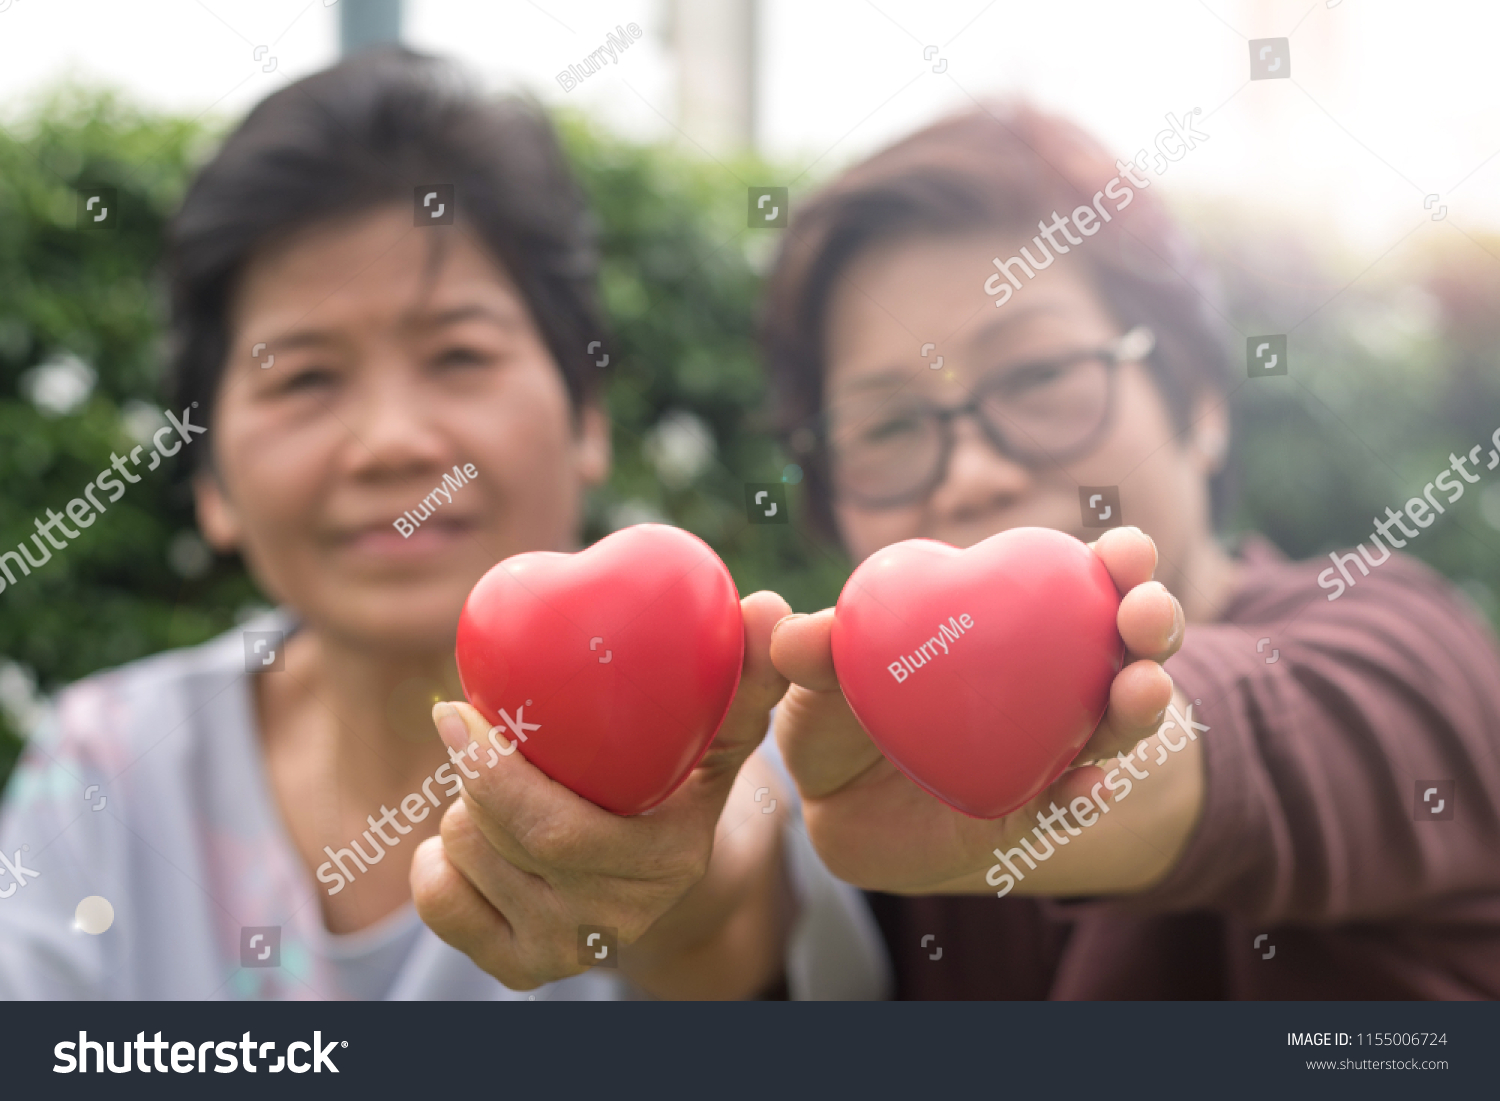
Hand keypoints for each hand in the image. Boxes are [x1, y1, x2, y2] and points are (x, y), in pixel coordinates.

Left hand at [411, 591, 793, 996]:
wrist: (660, 882)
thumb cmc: (680, 786)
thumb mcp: (719, 741)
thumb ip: (745, 679)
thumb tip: (767, 607)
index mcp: (669, 863)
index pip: (557, 833)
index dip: (493, 771)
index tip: (458, 709)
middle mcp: (618, 919)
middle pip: (500, 837)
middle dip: (475, 773)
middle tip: (480, 729)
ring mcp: (566, 951)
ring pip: (465, 856)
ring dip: (461, 809)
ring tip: (501, 788)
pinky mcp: (518, 969)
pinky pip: (439, 900)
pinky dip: (437, 862)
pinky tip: (474, 840)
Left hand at [770, 526, 1201, 896]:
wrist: (840, 813)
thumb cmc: (841, 720)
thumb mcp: (816, 683)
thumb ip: (810, 654)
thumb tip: (790, 629)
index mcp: (1009, 628)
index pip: (1076, 583)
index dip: (1114, 564)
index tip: (1127, 548)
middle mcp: (1047, 682)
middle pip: (1123, 645)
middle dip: (1151, 622)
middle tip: (1146, 613)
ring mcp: (1048, 748)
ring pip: (1115, 723)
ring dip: (1137, 706)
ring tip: (1142, 691)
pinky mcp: (1029, 813)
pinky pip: (1064, 805)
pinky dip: (1080, 796)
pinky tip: (1087, 787)